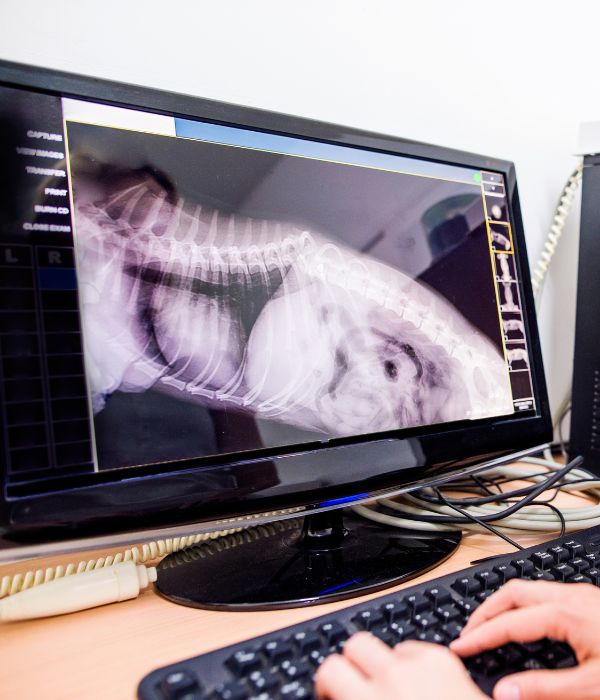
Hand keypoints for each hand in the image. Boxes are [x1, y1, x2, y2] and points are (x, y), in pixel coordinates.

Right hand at [314, 632, 485, 699]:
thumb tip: (341, 697)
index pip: (331, 669)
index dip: (328, 680)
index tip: (333, 692)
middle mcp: (393, 677)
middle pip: (356, 644)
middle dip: (355, 662)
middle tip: (361, 684)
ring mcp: (421, 665)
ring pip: (388, 644)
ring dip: (386, 662)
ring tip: (397, 687)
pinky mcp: (446, 660)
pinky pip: (417, 649)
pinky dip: (415, 664)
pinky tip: (424, 686)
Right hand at [450, 579, 599, 699]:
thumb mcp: (592, 688)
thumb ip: (545, 689)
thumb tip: (504, 692)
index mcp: (566, 614)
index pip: (509, 623)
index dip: (480, 636)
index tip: (460, 648)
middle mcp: (571, 597)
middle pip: (512, 591)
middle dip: (485, 611)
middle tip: (468, 633)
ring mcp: (582, 595)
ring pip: (530, 588)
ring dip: (504, 604)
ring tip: (490, 626)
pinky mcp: (591, 600)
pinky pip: (546, 593)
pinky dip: (524, 605)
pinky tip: (526, 623)